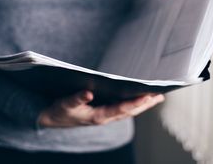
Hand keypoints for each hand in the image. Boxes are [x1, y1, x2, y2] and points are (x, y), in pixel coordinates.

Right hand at [38, 91, 164, 127]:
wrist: (52, 119)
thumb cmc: (59, 111)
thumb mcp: (64, 104)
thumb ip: (75, 99)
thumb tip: (88, 92)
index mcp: (98, 116)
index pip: (121, 109)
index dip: (135, 103)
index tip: (148, 96)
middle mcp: (104, 117)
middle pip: (129, 111)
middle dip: (145, 104)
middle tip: (160, 96)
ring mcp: (104, 116)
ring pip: (128, 111)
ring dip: (142, 104)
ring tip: (156, 97)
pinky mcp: (102, 113)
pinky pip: (122, 109)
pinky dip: (133, 104)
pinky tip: (139, 98)